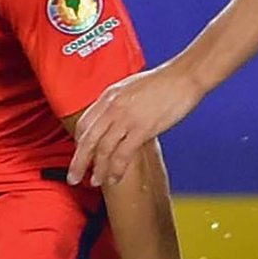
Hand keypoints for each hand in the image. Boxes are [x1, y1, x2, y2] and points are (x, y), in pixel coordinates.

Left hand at [67, 63, 203, 187]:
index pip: (84, 124)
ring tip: (95, 182)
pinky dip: (116, 169)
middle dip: (78, 162)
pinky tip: (114, 178)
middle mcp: (113, 107)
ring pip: (102, 150)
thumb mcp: (132, 87)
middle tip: (73, 177)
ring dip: (97, 169)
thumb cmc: (164, 81)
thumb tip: (114, 116)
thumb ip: (119, 102)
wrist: (184, 77)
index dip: (79, 143)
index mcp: (109, 96)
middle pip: (88, 140)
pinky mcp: (142, 129)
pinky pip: (123, 154)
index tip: (80, 155)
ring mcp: (126, 119)